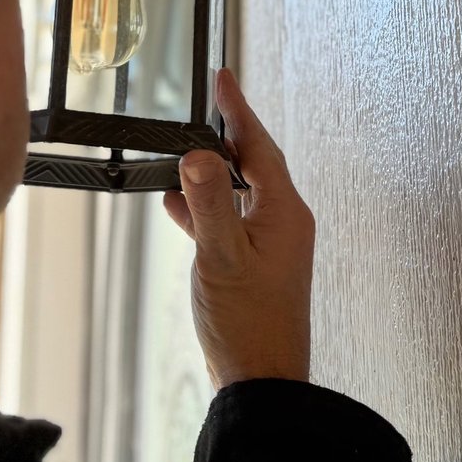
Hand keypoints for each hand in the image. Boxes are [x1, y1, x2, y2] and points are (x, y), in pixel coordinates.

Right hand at [162, 69, 314, 388]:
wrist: (263, 383)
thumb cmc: (249, 325)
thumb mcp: (221, 257)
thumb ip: (208, 204)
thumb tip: (197, 156)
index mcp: (284, 212)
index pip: (259, 146)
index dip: (238, 110)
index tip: (222, 78)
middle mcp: (283, 222)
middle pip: (253, 163)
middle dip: (226, 133)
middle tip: (203, 103)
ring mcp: (270, 244)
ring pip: (238, 191)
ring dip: (211, 171)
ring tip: (182, 149)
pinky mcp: (254, 264)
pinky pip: (228, 219)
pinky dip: (204, 206)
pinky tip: (177, 206)